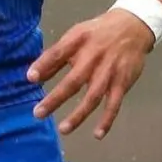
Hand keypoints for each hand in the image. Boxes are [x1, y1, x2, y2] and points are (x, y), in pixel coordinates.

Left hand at [27, 8, 154, 139]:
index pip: (57, 54)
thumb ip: (55, 56)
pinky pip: (114, 104)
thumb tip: (33, 75)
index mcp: (78, 42)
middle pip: (73, 81)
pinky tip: (97, 134)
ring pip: (93, 97)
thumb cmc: (96, 34)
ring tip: (63, 129)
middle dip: (55, 98)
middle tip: (38, 113)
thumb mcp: (75, 36)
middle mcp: (94, 58)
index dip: (43, 65)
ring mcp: (109, 72)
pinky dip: (107, 120)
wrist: (132, 27)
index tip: (29, 78)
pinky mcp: (122, 83)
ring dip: (78, 115)